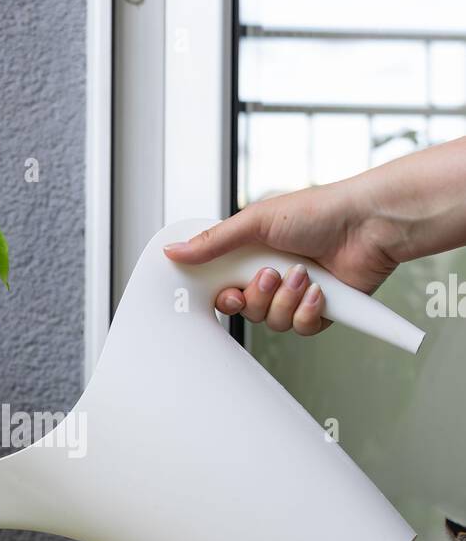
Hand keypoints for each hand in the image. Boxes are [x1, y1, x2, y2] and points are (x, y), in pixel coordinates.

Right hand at [164, 179, 401, 335]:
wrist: (368, 225)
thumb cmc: (318, 211)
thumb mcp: (255, 221)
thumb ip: (212, 242)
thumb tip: (173, 251)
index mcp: (251, 254)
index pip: (222, 287)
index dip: (222, 297)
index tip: (227, 293)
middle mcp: (272, 276)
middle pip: (245, 309)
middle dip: (258, 296)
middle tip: (270, 275)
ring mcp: (295, 295)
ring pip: (272, 322)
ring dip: (286, 299)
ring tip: (304, 274)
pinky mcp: (320, 311)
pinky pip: (300, 329)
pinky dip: (308, 311)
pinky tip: (320, 290)